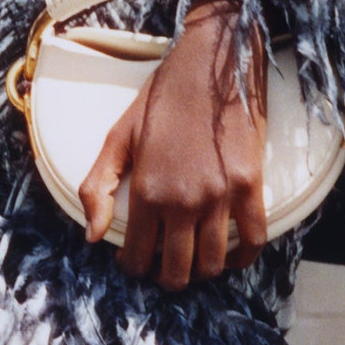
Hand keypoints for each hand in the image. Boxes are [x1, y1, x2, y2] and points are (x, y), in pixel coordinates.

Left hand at [78, 0, 267, 288]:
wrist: (212, 66)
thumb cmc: (163, 99)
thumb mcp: (119, 137)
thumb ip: (98, 187)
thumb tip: (91, 236)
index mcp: (146, 191)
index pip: (137, 256)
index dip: (132, 267)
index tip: (134, 260)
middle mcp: (183, 201)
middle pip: (176, 270)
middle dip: (166, 278)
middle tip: (164, 269)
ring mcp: (220, 197)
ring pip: (212, 262)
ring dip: (202, 272)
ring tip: (195, 262)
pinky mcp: (250, 187)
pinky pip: (254, 239)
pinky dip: (244, 257)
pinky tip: (233, 255)